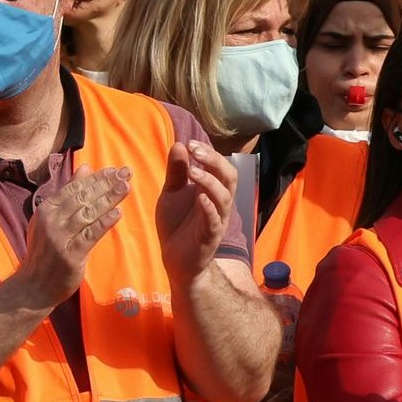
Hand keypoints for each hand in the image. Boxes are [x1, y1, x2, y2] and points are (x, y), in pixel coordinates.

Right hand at [16, 164, 132, 308]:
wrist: (34, 285)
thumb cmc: (46, 251)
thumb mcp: (52, 219)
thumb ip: (69, 194)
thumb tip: (84, 168)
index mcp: (46, 209)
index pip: (73, 188)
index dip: (95, 178)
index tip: (114, 169)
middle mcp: (51, 220)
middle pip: (82, 198)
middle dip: (105, 184)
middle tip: (126, 173)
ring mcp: (59, 237)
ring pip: (87, 213)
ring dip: (108, 199)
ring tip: (126, 187)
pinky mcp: (70, 254)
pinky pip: (90, 235)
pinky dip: (103, 223)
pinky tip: (117, 213)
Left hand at [161, 139, 237, 283]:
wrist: (175, 259)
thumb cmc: (177, 224)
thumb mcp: (172, 193)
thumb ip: (177, 171)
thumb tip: (179, 144)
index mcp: (212, 191)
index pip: (220, 167)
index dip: (209, 153)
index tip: (190, 142)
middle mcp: (219, 203)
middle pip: (229, 178)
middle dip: (214, 162)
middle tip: (195, 151)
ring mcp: (217, 220)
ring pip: (224, 198)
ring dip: (209, 182)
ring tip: (193, 171)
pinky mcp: (210, 237)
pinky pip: (214, 221)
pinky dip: (209, 208)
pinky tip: (199, 198)